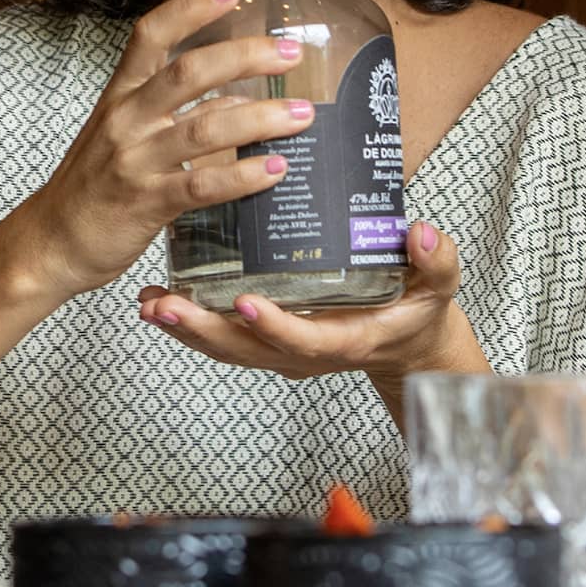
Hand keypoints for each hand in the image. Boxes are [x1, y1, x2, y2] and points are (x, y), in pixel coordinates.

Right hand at [14, 0, 312, 301]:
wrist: (50, 241)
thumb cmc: (91, 187)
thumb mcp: (125, 136)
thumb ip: (179, 115)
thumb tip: (240, 101)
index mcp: (119, 95)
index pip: (151, 35)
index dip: (191, 9)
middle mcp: (126, 119)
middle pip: (189, 72)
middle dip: (245, 57)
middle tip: (291, 53)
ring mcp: (135, 160)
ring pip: (205, 127)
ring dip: (260, 118)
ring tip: (301, 115)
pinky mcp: (146, 202)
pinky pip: (203, 184)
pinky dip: (243, 175)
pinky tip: (275, 170)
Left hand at [136, 219, 487, 395]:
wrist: (408, 341)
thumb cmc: (419, 307)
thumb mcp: (438, 284)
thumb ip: (436, 262)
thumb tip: (423, 234)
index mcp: (348, 340)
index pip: (307, 340)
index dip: (277, 327)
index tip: (246, 304)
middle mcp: (307, 351)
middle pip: (250, 349)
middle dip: (205, 330)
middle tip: (164, 306)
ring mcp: (282, 350)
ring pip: (227, 347)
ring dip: (185, 328)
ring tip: (147, 304)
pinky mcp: (266, 339)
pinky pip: (223, 338)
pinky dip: (188, 324)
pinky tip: (155, 301)